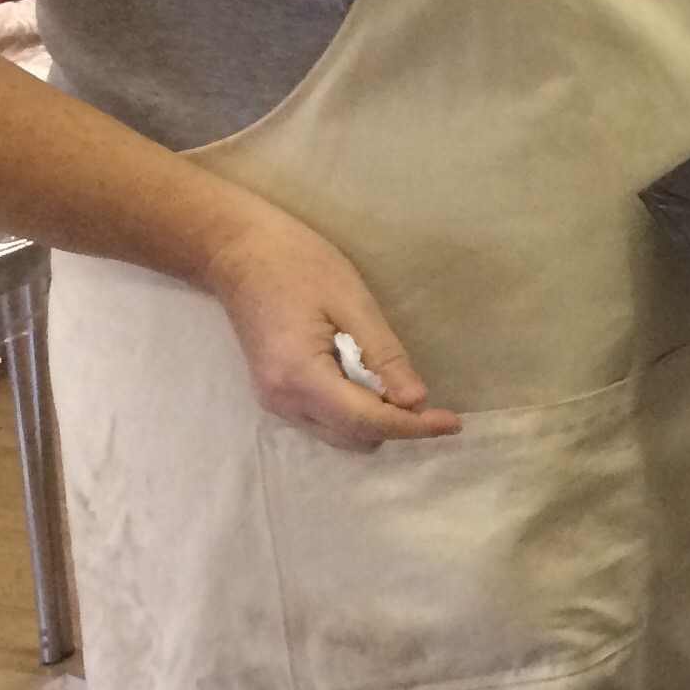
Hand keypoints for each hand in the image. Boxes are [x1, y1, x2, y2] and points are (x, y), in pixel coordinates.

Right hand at [199, 205, 461, 452]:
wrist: (237, 252)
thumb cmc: (298, 265)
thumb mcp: (352, 302)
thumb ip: (383, 355)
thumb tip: (416, 400)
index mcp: (300, 377)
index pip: (367, 421)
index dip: (414, 426)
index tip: (453, 423)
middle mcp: (282, 401)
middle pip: (354, 437)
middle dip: (394, 423)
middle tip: (422, 394)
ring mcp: (274, 401)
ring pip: (339, 435)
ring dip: (373, 418)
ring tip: (391, 378)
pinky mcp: (274, 394)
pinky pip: (324, 420)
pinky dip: (352, 410)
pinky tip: (364, 377)